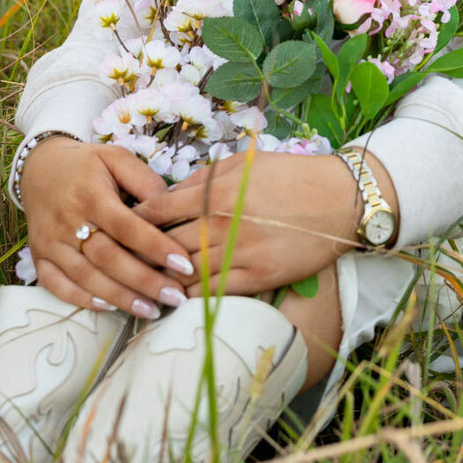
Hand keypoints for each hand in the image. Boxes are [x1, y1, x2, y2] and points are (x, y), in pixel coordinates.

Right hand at [20, 137, 195, 315]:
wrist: (39, 167)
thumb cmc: (87, 165)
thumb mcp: (118, 158)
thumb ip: (146, 182)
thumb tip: (173, 210)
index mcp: (90, 195)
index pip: (127, 226)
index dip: (156, 247)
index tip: (184, 265)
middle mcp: (67, 221)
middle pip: (108, 258)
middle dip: (144, 281)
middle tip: (175, 297)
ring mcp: (50, 242)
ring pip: (85, 276)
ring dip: (119, 297)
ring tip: (151, 310)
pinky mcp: (38, 256)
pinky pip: (56, 285)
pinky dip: (81, 299)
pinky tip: (109, 307)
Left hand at [133, 149, 395, 297]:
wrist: (339, 199)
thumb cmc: (291, 176)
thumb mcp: (242, 164)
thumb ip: (202, 180)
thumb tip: (169, 195)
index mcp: (214, 192)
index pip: (157, 211)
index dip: (134, 222)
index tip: (123, 228)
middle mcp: (221, 224)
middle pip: (165, 245)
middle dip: (141, 255)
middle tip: (123, 262)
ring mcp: (239, 253)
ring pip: (186, 273)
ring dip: (162, 280)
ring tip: (144, 284)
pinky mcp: (258, 277)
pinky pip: (214, 291)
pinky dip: (191, 296)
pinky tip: (178, 299)